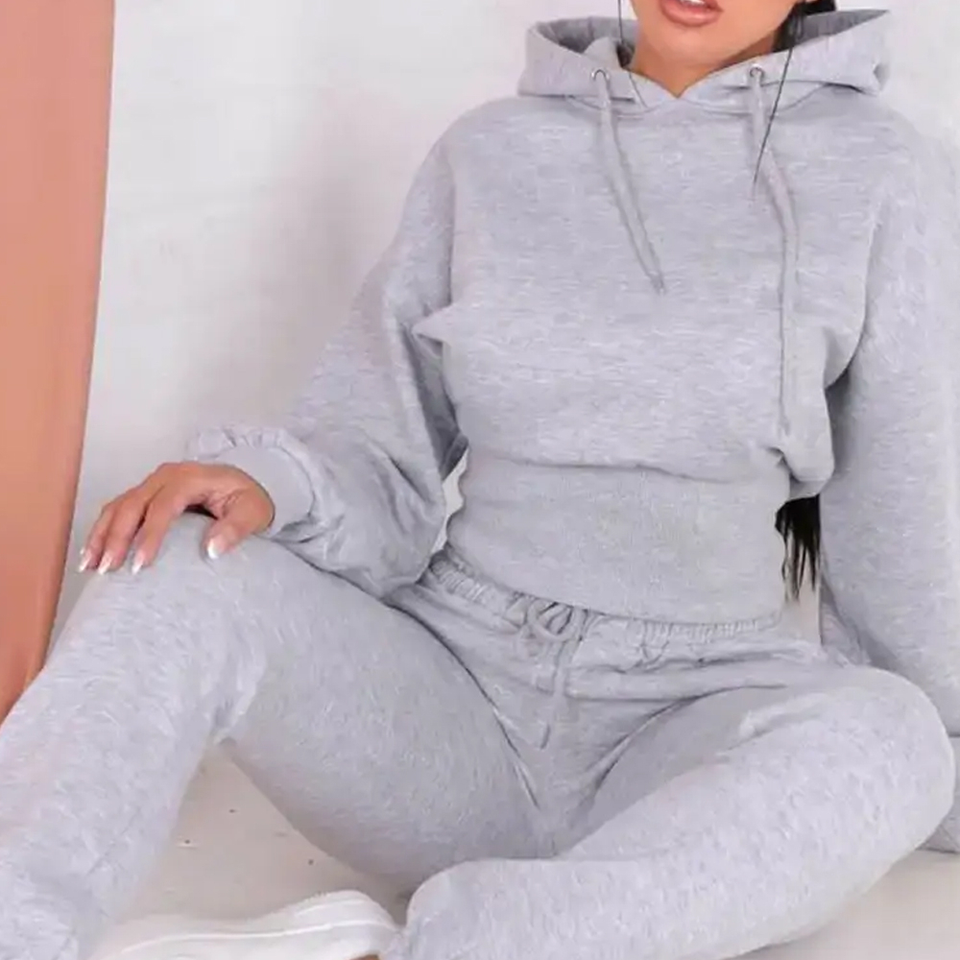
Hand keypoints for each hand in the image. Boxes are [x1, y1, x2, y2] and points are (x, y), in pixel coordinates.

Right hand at [79, 461, 274, 574]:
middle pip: (132, 505)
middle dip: (116, 538)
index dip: (149, 535)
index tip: (139, 564)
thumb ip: (236, 529)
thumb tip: (212, 550)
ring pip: (118, 506)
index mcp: (190, 478)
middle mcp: (166, 476)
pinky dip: (103, 530)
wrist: (247, 484)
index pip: (163, 506)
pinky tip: (92, 553)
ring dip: (101, 535)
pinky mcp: (146, 494)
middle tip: (107, 569)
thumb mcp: (254, 512)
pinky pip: (117, 509)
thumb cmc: (249, 499)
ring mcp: (153, 483)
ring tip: (90, 565)